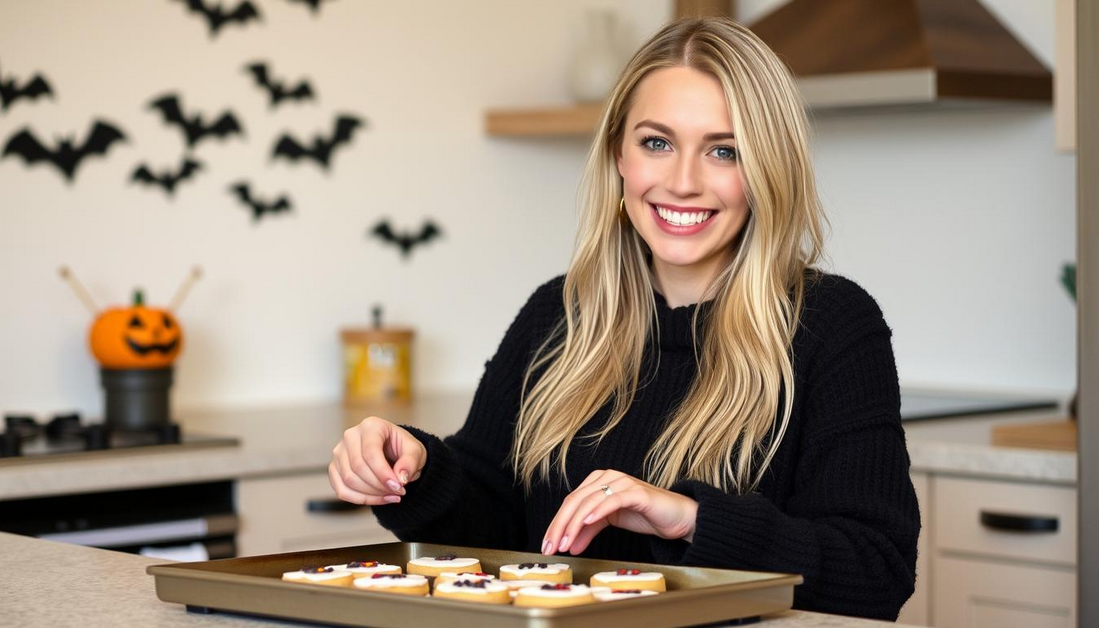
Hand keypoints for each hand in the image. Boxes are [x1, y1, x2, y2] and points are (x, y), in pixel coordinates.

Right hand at [328, 416, 426, 505]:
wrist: (394, 452)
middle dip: (379, 485)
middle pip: (358, 467)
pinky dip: (361, 499)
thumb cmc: (403, 449)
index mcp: (371, 426)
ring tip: (391, 494)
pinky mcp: (334, 468)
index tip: (398, 487)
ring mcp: (339, 452)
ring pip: (349, 480)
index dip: (383, 473)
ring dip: (372, 494)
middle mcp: (350, 435)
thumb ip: (411, 462)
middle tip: (398, 491)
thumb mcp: (416, 451)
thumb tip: (400, 478)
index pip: (370, 452)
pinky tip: (378, 499)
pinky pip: (342, 490)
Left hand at [541, 469, 697, 555]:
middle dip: (560, 526)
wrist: (676, 517)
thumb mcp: (610, 523)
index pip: (570, 502)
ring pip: (589, 501)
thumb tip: (569, 546)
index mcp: (598, 482)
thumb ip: (589, 531)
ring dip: (574, 524)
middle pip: (575, 501)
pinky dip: (597, 511)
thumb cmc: (644, 515)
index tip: (547, 544)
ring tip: (566, 542)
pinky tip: (586, 523)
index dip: (556, 523)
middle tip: (551, 546)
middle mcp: (608, 477)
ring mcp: (622, 483)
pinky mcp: (636, 492)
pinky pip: (613, 500)